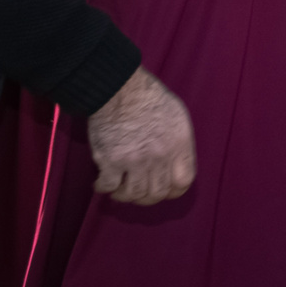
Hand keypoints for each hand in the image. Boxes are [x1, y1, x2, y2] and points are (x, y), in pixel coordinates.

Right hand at [87, 67, 195, 203]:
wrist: (120, 89)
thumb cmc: (147, 98)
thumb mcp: (177, 117)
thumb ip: (177, 143)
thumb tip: (174, 164)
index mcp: (179, 144)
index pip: (183, 182)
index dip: (173, 190)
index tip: (163, 189)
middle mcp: (160, 156)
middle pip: (158, 193)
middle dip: (147, 197)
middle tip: (138, 190)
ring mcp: (136, 160)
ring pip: (134, 195)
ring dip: (125, 195)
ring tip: (120, 188)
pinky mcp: (111, 161)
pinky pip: (108, 187)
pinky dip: (104, 188)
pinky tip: (101, 183)